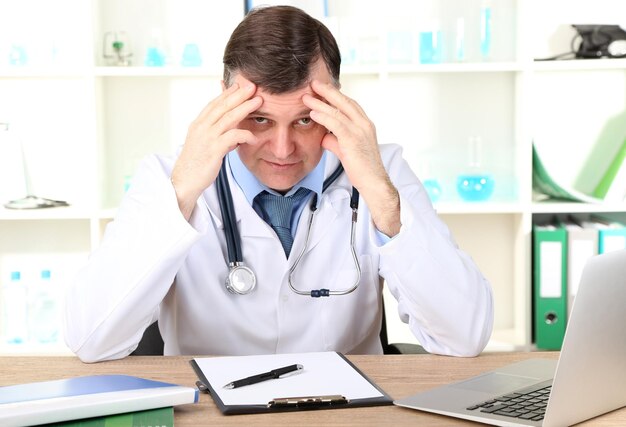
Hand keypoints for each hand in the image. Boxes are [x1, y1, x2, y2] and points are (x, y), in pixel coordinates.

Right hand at [171, 83, 261, 218]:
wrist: (183, 182)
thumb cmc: (195, 166)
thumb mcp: (205, 147)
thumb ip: (218, 138)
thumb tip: (233, 137)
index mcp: (198, 125)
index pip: (214, 104)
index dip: (226, 94)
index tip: (239, 85)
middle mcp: (201, 128)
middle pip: (222, 106)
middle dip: (238, 94)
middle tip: (252, 85)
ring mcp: (207, 138)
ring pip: (228, 118)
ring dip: (244, 108)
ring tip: (258, 100)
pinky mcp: (213, 150)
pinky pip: (232, 138)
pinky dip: (244, 135)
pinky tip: (254, 137)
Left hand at [302, 81, 399, 235]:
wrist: (374, 183)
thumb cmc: (362, 169)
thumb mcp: (346, 151)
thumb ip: (335, 141)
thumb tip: (323, 136)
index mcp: (365, 125)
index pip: (349, 104)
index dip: (336, 95)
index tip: (322, 89)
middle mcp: (364, 124)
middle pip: (345, 101)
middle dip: (328, 91)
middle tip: (313, 83)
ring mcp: (360, 131)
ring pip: (338, 111)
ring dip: (321, 103)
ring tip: (306, 97)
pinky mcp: (353, 140)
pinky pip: (336, 124)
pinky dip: (324, 117)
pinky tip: (313, 114)